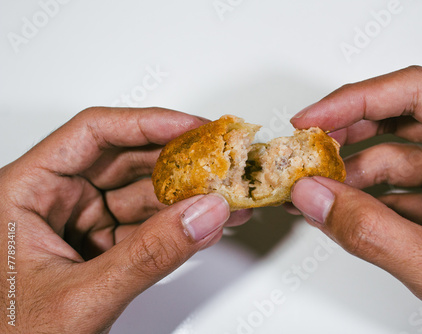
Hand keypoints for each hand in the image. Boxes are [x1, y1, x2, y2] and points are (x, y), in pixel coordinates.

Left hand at [0, 107, 251, 332]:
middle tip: (221, 162)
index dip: (148, 123)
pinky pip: (145, 226)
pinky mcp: (98, 247)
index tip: (194, 128)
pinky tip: (207, 223)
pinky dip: (178, 225)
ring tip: (225, 196)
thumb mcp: (82, 296)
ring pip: (141, 194)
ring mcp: (78, 223)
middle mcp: (53, 199)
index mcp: (26, 191)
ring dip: (186, 196)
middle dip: (179, 162)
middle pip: (125, 160)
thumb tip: (204, 215)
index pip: (93, 134)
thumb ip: (149, 255)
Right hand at [290, 66, 421, 332]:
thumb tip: (315, 198)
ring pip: (391, 157)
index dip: (356, 100)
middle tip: (306, 149)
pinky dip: (360, 200)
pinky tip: (334, 209)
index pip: (418, 93)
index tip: (313, 119)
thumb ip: (375, 234)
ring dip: (347, 173)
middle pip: (399, 118)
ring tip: (311, 188)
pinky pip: (393, 190)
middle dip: (346, 134)